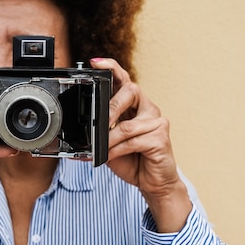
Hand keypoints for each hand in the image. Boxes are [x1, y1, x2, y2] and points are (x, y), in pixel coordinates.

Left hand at [90, 58, 191, 231]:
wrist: (153, 182)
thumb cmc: (132, 159)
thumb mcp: (110, 141)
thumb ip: (101, 130)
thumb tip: (83, 130)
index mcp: (134, 105)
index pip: (124, 79)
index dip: (111, 68)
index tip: (96, 62)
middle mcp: (147, 108)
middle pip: (131, 92)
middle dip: (111, 107)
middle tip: (99, 123)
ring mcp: (157, 122)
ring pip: (127, 124)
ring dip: (109, 139)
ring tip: (101, 148)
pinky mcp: (161, 137)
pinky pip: (133, 140)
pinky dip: (116, 150)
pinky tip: (110, 156)